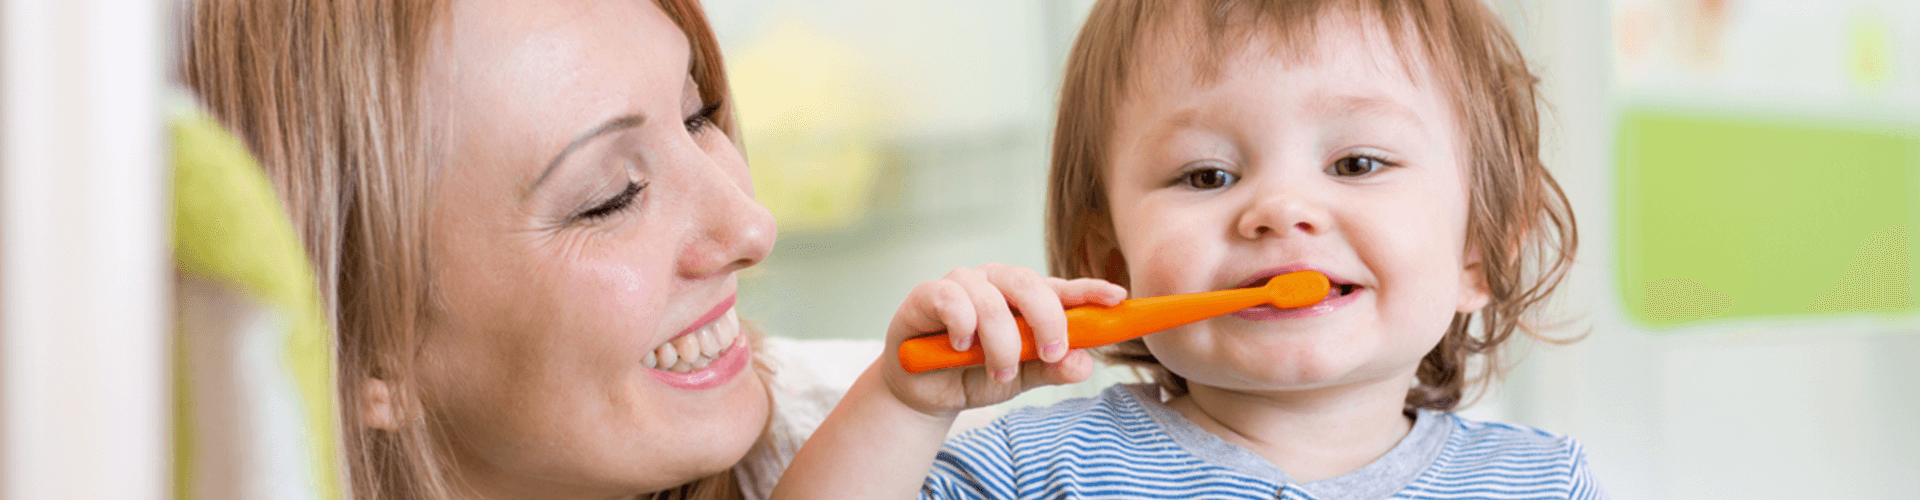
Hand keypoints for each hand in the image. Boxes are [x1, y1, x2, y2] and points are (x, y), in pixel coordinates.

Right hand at [879, 263, 1126, 416]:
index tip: (1119, 298)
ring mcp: (963, 284)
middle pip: (1031, 284)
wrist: (925, 393)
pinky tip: (959, 347)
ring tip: (999, 372)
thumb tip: (1085, 363)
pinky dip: (962, 326)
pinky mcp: (928, 293)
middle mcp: (997, 282)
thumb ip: (1050, 369)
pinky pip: (952, 299)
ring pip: (992, 300)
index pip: (1062, 289)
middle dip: (1047, 320)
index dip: (1090, 290)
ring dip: (1001, 343)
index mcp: (1025, 298)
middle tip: (1051, 353)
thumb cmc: (975, 375)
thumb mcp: (1020, 378)